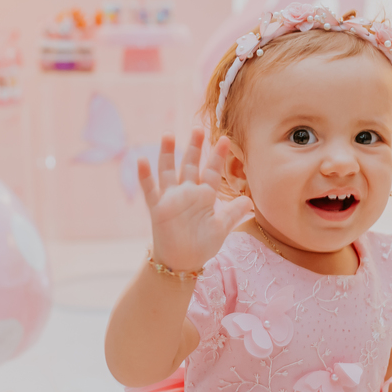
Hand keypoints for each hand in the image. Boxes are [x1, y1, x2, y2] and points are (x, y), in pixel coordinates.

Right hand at [138, 129, 253, 271]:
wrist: (182, 262)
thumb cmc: (201, 245)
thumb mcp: (221, 228)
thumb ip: (234, 213)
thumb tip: (250, 201)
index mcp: (204, 196)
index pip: (212, 171)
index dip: (218, 156)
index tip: (225, 139)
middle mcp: (187, 193)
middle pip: (190, 165)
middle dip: (194, 147)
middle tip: (197, 128)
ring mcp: (171, 199)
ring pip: (168, 171)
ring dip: (167, 154)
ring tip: (168, 134)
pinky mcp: (158, 208)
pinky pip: (150, 190)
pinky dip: (145, 176)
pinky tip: (142, 160)